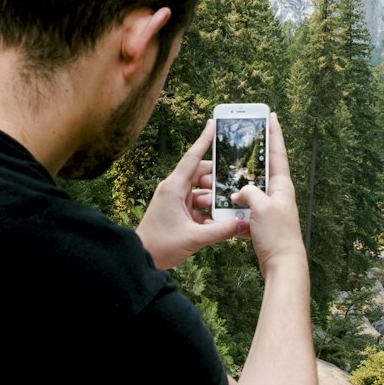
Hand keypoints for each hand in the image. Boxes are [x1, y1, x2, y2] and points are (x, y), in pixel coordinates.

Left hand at [136, 120, 241, 268]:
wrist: (141, 260)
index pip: (192, 158)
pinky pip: (197, 205)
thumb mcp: (194, 238)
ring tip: (228, 206)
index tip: (213, 124)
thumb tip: (243, 223)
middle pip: (201, 175)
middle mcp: (174, 190)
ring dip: (214, 198)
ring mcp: (175, 201)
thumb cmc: (160, 245)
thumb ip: (221, 230)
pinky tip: (219, 222)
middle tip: (235, 182)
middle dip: (217, 179)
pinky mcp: (177, 212)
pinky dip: (208, 211)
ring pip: (201, 191)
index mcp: (174, 188)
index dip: (203, 140)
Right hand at [232, 112, 305, 276]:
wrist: (282, 265)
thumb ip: (249, 192)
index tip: (271, 116)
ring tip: (215, 184)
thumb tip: (239, 193)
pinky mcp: (262, 223)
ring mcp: (269, 208)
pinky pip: (244, 210)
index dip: (274, 133)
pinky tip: (220, 211)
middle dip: (248, 159)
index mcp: (282, 185)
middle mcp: (277, 194)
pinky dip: (233, 210)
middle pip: (261, 169)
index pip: (278, 152)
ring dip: (233, 189)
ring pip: (248, 191)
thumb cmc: (277, 235)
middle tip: (238, 143)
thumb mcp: (261, 207)